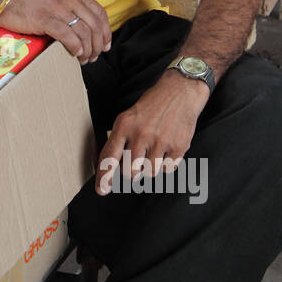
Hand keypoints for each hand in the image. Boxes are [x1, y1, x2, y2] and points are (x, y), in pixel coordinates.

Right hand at [0, 0, 111, 63]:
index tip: (105, 45)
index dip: (105, 31)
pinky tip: (75, 54)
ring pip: (83, 32)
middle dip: (98, 44)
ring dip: (87, 49)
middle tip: (94, 56)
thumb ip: (71, 4)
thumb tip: (87, 27)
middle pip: (94, 24)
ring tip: (84, 59)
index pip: (99, 12)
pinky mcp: (44, 18)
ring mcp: (56, 6)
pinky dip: (75, 47)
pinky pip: (68, 36)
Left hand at [96, 71, 208, 193]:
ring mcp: (161, 141)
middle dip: (132, 171)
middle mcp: (141, 134)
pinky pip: (168, 169)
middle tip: (137, 161)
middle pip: (130, 171)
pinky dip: (166, 164)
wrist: (180, 91)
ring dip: (150, 168)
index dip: (104, 177)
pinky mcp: (178, 146)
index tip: (102, 191)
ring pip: (149, 172)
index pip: (110, 157)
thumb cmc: (152, 105)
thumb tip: (110, 165)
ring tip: (154, 152)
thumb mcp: (128, 116)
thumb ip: (120, 139)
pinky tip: (167, 149)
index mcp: (124, 125)